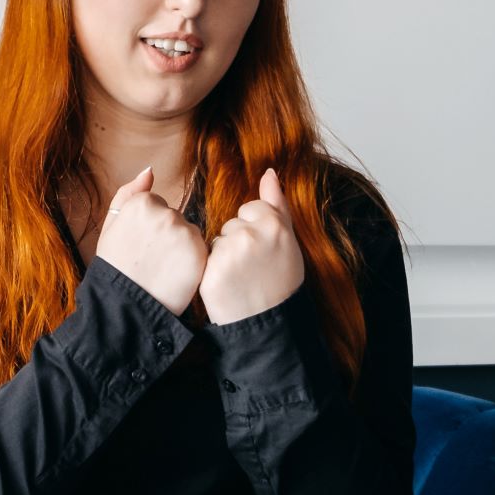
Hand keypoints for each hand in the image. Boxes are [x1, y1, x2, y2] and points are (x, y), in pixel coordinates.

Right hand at [94, 167, 207, 315]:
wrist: (126, 305)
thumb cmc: (116, 266)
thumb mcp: (111, 225)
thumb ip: (128, 193)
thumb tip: (149, 170)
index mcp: (141, 203)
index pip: (156, 205)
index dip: (147, 228)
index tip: (138, 245)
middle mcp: (165, 213)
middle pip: (173, 217)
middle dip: (165, 235)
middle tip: (150, 259)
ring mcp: (184, 231)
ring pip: (188, 232)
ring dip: (180, 247)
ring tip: (162, 268)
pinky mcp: (200, 251)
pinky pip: (200, 247)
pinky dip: (192, 260)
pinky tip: (175, 273)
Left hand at [199, 167, 305, 324]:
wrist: (268, 322)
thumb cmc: (281, 280)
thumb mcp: (288, 240)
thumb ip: (277, 204)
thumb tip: (269, 172)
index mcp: (274, 224)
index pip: (251, 209)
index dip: (256, 230)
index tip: (266, 252)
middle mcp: (251, 234)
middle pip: (232, 224)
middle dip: (239, 243)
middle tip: (254, 268)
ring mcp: (230, 252)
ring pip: (219, 240)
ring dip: (225, 256)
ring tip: (242, 277)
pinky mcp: (211, 270)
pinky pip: (206, 257)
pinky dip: (213, 270)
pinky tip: (228, 284)